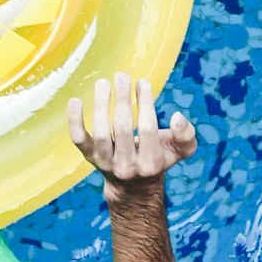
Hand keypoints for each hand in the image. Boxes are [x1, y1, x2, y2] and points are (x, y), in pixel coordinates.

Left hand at [70, 72, 199, 191]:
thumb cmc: (159, 158)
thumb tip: (178, 117)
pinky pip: (79, 140)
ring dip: (101, 105)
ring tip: (103, 83)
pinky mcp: (90, 157)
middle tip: (122, 76)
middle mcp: (126, 166)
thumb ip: (185, 135)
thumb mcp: (180, 151)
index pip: (147, 129)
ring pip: (101, 132)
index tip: (142, 82)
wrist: (133, 186)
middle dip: (122, 99)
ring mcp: (105, 163)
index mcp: (151, 163)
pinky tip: (75, 101)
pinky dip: (75, 121)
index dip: (145, 103)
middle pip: (122, 128)